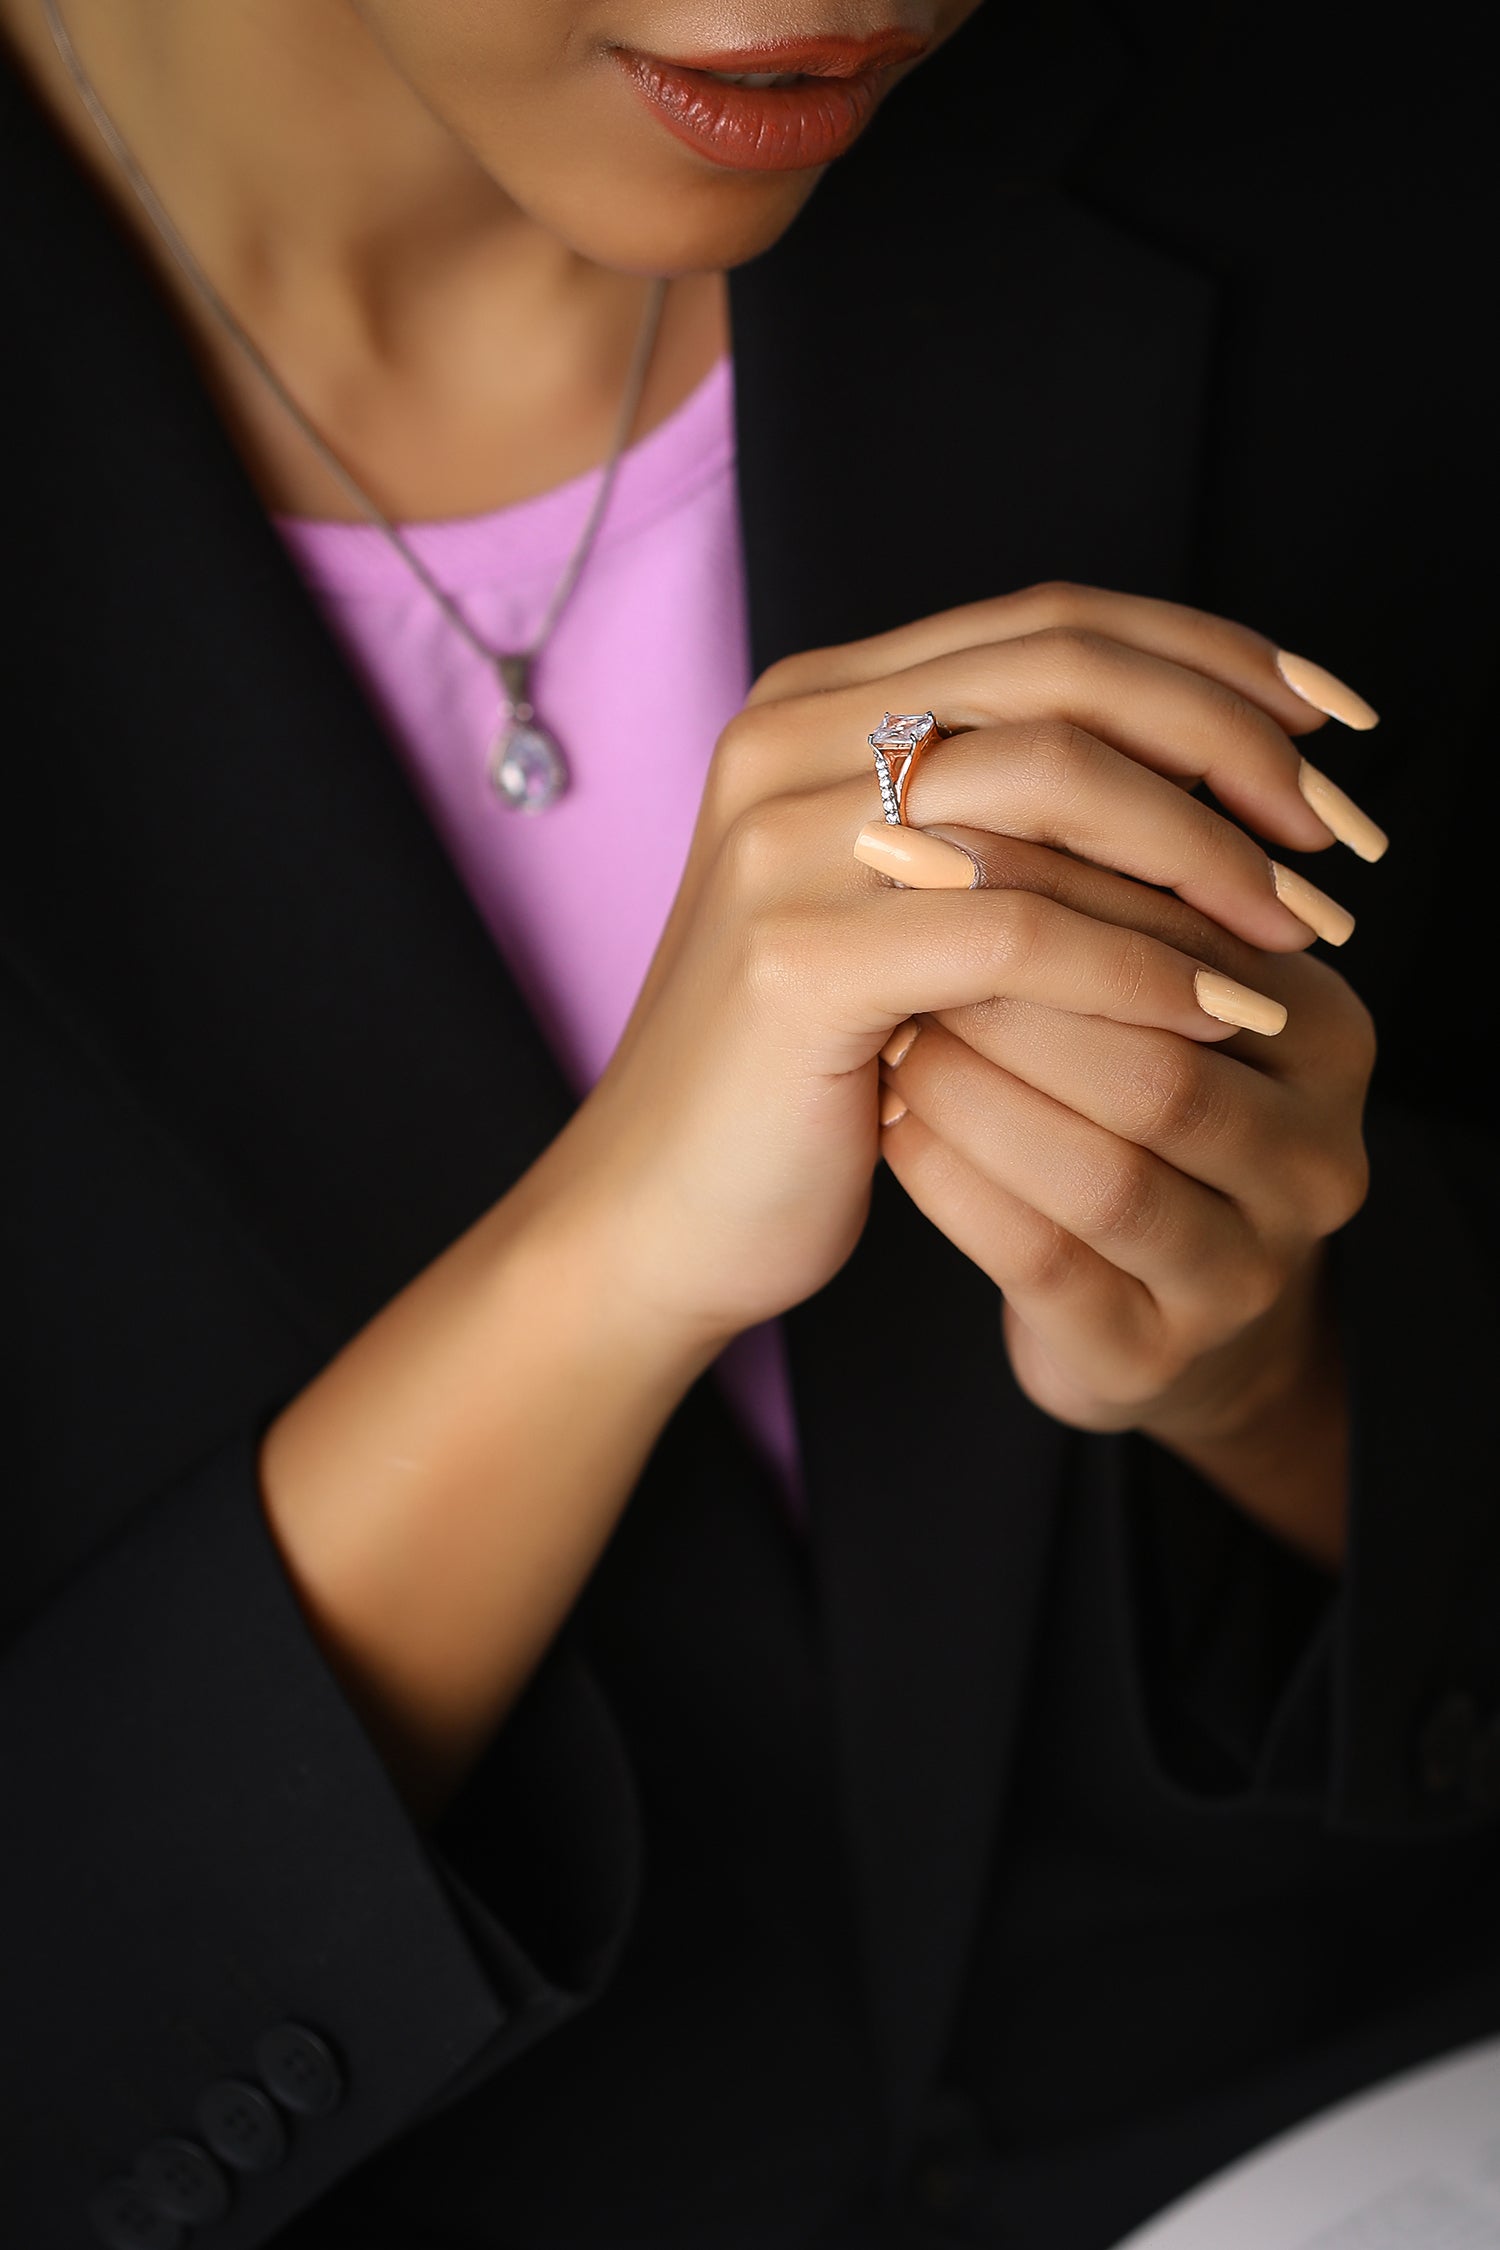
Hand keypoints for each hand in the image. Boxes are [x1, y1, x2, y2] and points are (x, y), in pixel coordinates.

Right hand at [547, 581, 1378, 1364]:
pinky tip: (1221, 1013)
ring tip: (1301, 930)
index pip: (1053, 624)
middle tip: (1342, 836)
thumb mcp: (902, 907)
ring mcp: (779, 838)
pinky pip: (1016, 933)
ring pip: (1052, 785)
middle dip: (1237, 742)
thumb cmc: (803, 1070)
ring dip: (1208, 856)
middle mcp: (787, 738)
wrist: (656, 1210)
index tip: (1337, 727)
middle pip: (1067, 672)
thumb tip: (1200, 770)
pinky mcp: (792, 957)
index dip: (1213, 660)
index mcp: (817, 703)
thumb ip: (998, 814)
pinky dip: (1141, 967)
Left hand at [871, 817, 1372, 1555]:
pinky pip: (1043, 1262)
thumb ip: (1097, 894)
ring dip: (978, 1094)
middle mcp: (1314, 1159)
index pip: (1196, 935)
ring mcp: (1244, 1275)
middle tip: (893, 943)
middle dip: (1014, 999)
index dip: (1058, 886)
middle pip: (1156, 1060)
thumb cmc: (1109, 1109)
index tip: (933, 840)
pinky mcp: (1152, 1358)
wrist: (1128, 1308)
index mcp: (1323, 1036)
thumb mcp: (1139, 993)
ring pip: (1103, 1172)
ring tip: (886, 1031)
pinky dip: (954, 1185)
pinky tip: (888, 1128)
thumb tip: (964, 761)